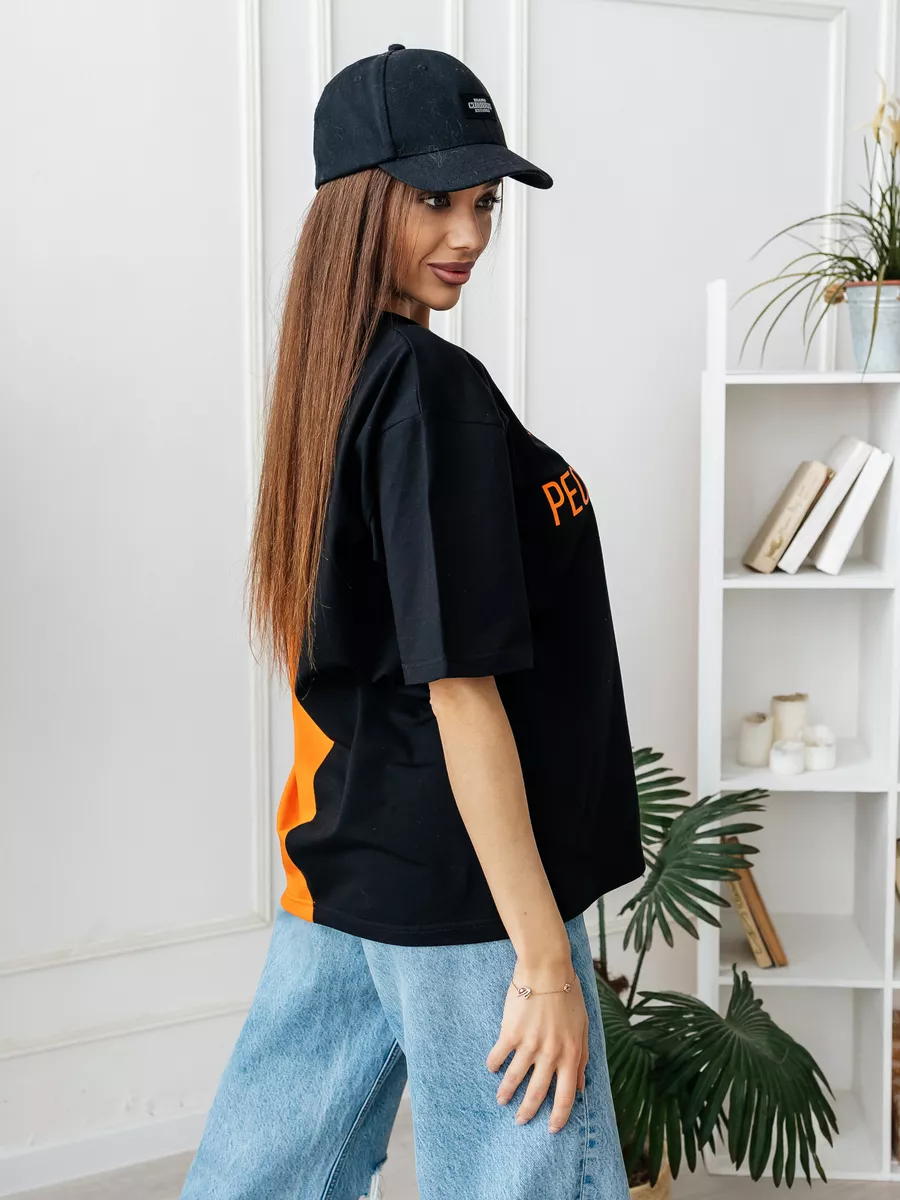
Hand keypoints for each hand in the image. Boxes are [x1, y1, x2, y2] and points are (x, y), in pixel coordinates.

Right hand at [485, 964, 588, 1132]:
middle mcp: (551, 1054)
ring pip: (515, 1079)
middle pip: (537, 1093)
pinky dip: (493, 1065)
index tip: (552, 1129)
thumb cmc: (569, 996)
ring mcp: (529, 1045)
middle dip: (528, 1112)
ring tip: (501, 1100)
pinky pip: (498, 1056)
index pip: (565, 1097)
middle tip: (520, 1121)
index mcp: (571, 1055)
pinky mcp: (510, 1033)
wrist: (547, 969)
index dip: (559, 1117)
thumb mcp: (583, 1028)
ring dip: (506, 1093)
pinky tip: (492, 1068)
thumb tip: (581, 1087)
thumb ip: (583, 1059)